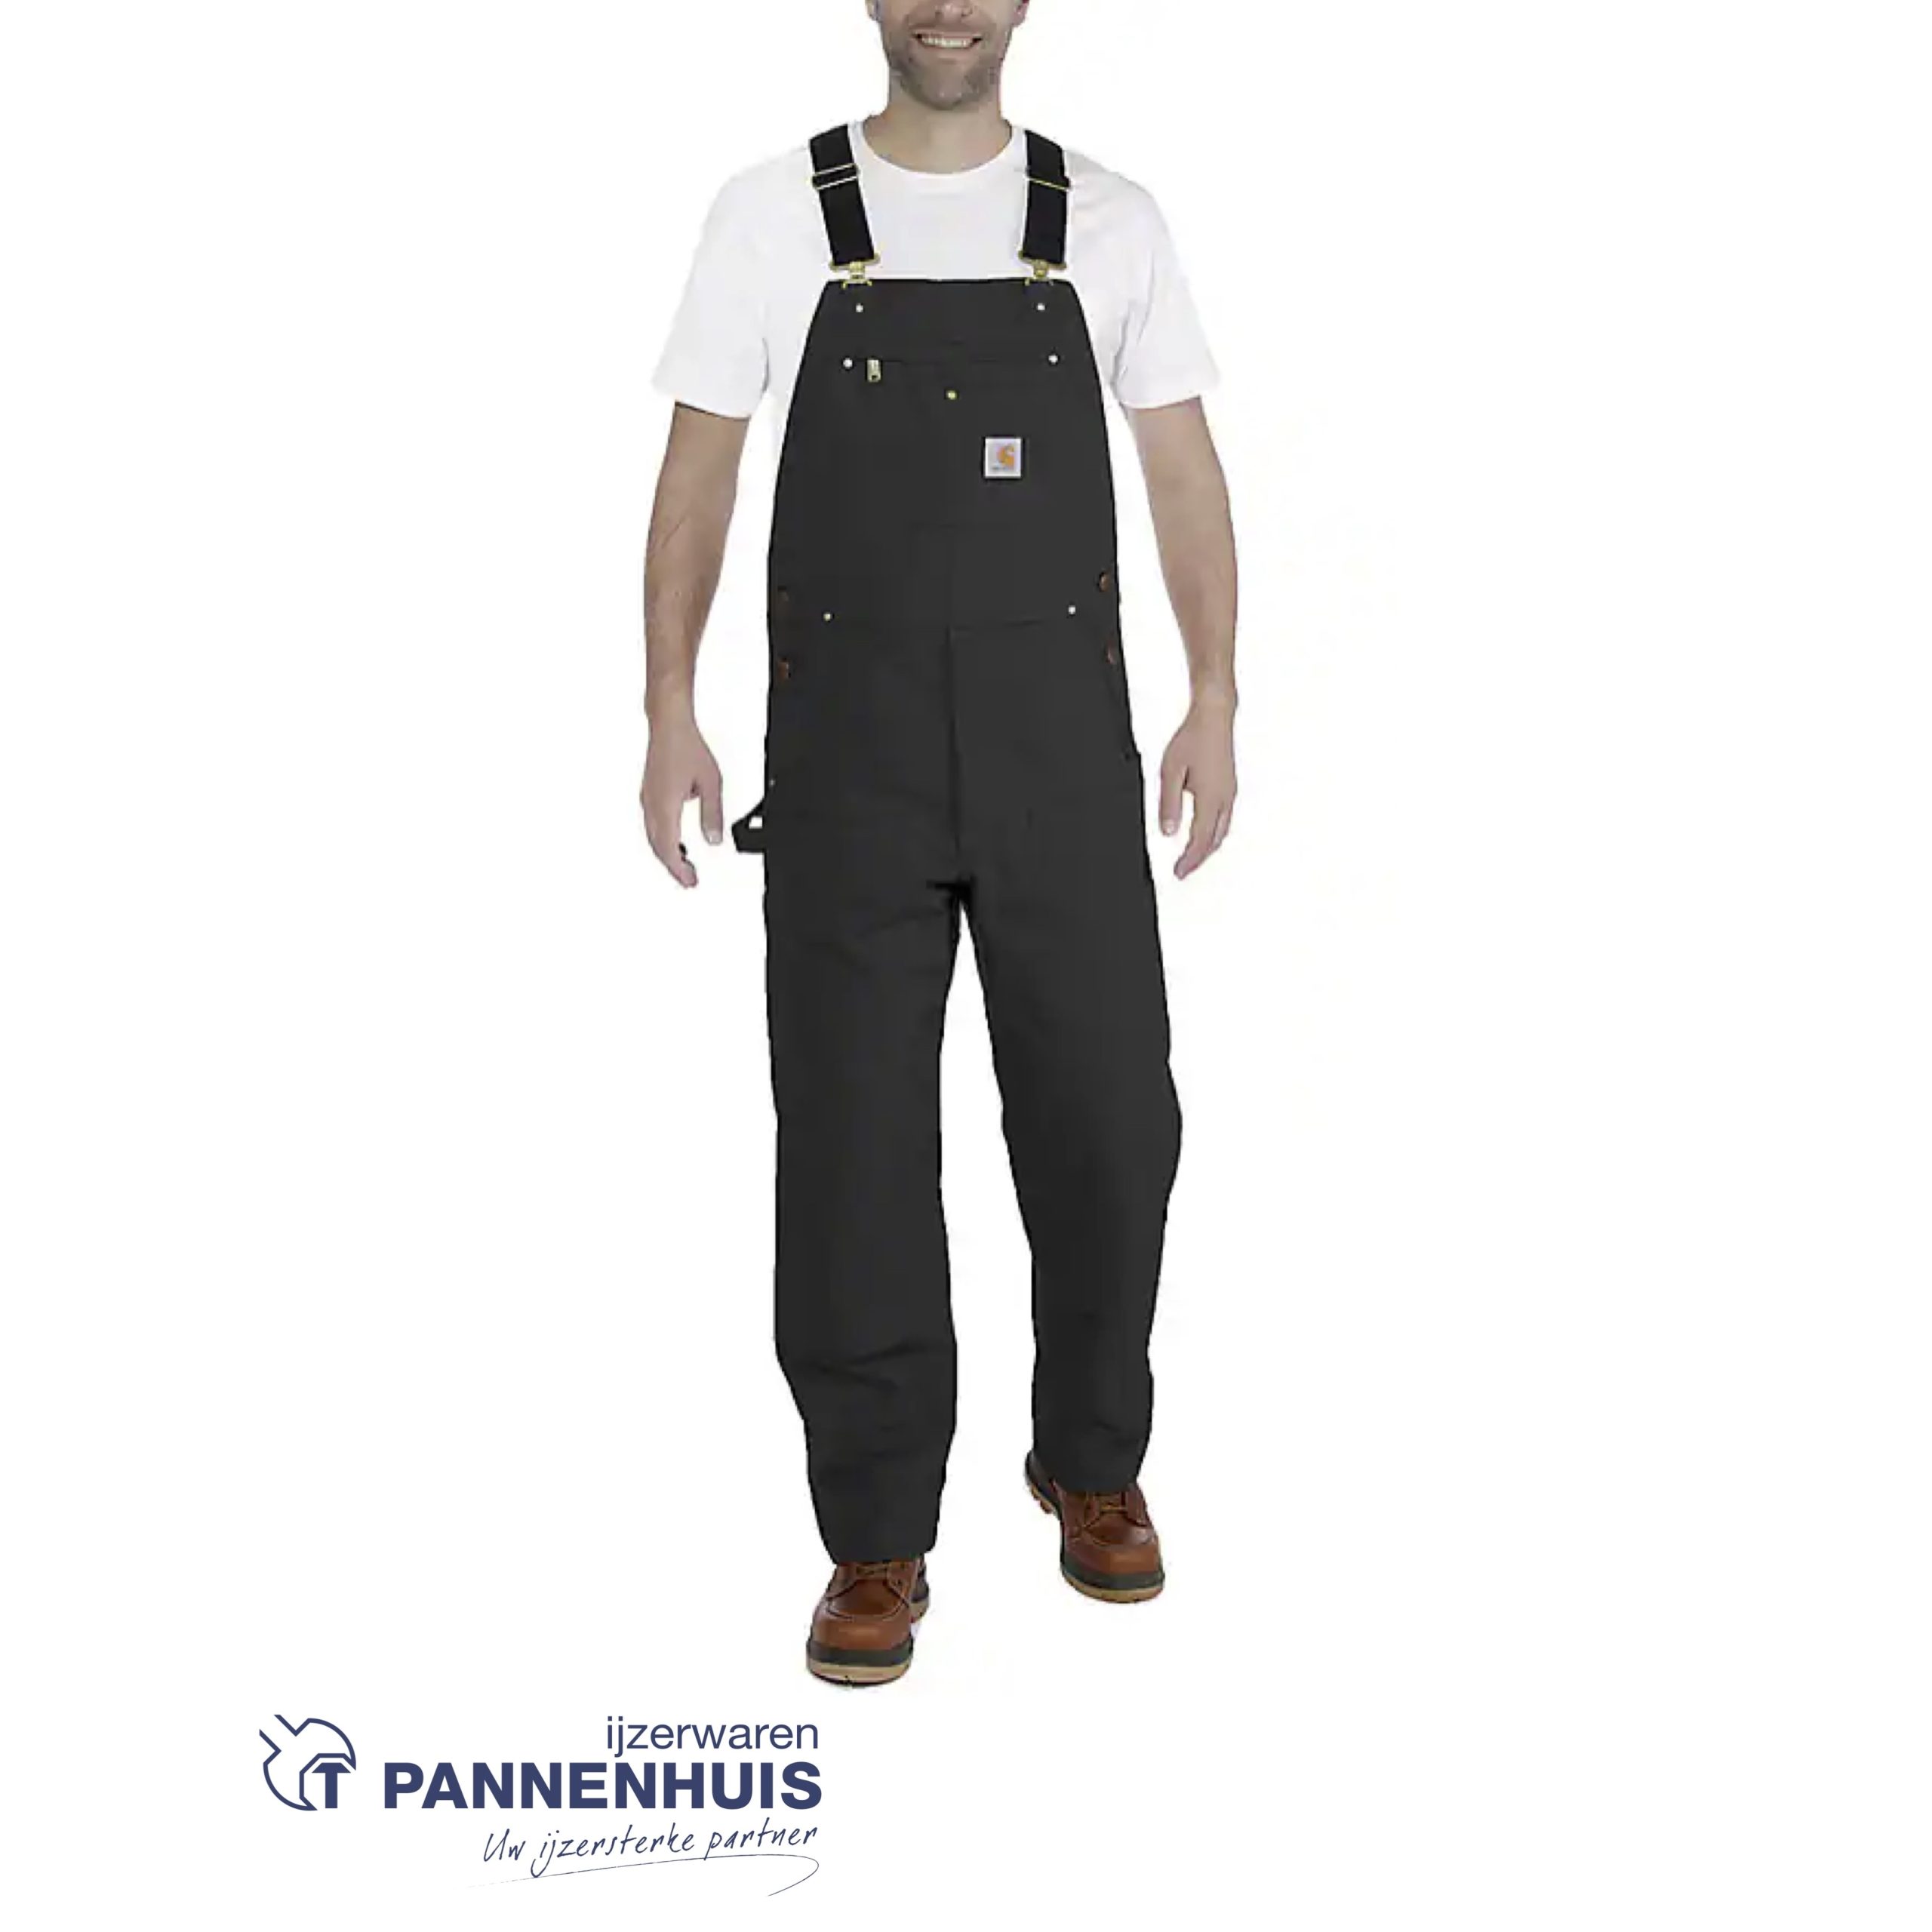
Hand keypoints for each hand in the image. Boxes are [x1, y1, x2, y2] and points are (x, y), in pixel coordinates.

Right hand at [640, 706, 723, 887]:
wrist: (669, 725)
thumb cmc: (687, 747)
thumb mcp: (711, 783)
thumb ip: (712, 814)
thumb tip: (714, 840)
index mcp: (665, 806)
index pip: (669, 848)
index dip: (679, 869)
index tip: (690, 881)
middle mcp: (651, 805)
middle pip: (658, 847)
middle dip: (673, 866)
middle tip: (689, 879)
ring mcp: (647, 799)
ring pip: (653, 837)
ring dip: (667, 852)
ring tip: (685, 863)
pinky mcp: (648, 793)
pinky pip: (652, 824)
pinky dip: (663, 838)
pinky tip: (675, 839)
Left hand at [1158, 697, 1237, 878]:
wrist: (1214, 716)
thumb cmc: (1192, 739)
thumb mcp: (1171, 771)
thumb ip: (1169, 803)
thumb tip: (1168, 831)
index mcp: (1210, 798)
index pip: (1200, 839)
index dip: (1189, 860)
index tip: (1179, 873)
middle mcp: (1224, 799)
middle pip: (1214, 840)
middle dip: (1199, 859)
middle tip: (1184, 871)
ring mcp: (1230, 793)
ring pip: (1222, 831)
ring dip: (1208, 848)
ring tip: (1193, 858)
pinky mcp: (1230, 786)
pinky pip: (1225, 819)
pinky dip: (1215, 834)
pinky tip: (1205, 833)